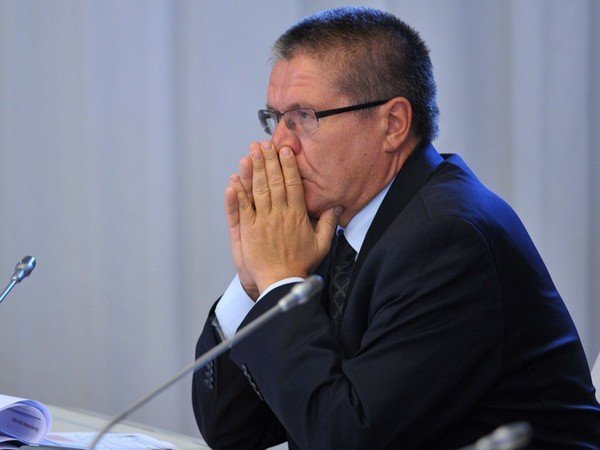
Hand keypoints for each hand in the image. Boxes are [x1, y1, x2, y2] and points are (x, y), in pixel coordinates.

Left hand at [228, 141, 339, 294]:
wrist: (281, 280)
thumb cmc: (301, 264)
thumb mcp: (321, 244)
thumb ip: (329, 224)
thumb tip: (336, 207)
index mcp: (297, 216)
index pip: (293, 184)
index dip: (289, 166)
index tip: (285, 150)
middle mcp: (279, 215)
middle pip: (274, 182)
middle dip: (269, 161)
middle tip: (265, 144)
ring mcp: (262, 222)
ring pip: (258, 191)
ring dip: (254, 170)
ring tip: (251, 153)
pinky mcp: (249, 230)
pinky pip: (242, 208)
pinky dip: (238, 193)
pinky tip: (235, 179)